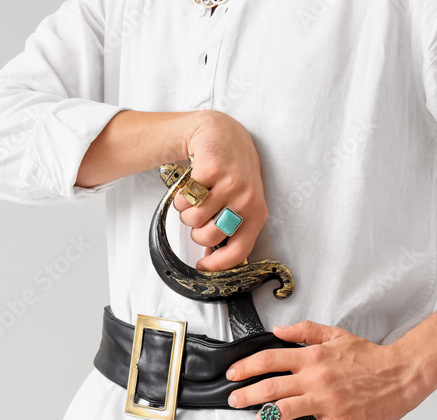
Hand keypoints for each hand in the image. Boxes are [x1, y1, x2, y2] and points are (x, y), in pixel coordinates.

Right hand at [175, 110, 267, 271]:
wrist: (223, 135)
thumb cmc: (231, 173)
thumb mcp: (240, 202)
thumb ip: (230, 229)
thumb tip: (211, 258)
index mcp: (257, 213)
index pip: (239, 251)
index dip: (218, 265)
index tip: (202, 266)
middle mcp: (247, 199)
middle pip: (209, 236)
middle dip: (196, 231)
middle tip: (199, 216)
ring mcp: (231, 182)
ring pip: (193, 218)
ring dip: (186, 212)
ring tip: (195, 198)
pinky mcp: (212, 168)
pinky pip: (184, 198)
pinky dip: (180, 196)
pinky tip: (189, 185)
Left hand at [225, 321, 430, 419]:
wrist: (401, 374)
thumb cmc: (371, 357)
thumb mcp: (337, 335)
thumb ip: (305, 332)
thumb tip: (278, 330)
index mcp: (313, 357)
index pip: (269, 359)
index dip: (246, 367)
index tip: (233, 374)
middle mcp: (315, 379)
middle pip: (270, 387)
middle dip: (246, 395)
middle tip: (234, 400)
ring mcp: (326, 401)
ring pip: (284, 410)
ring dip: (264, 415)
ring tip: (256, 418)